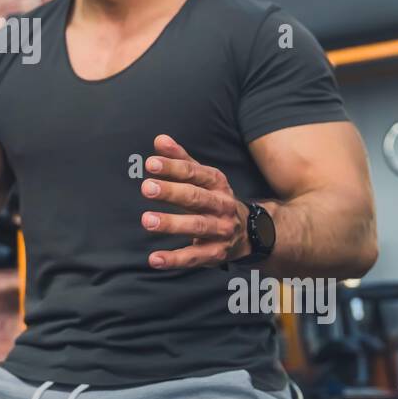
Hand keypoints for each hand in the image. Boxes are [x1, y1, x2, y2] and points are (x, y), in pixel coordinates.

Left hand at [141, 134, 249, 269]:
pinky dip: (174, 259)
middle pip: (196, 197)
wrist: (250, 233)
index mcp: (217, 184)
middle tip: (146, 188)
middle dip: (171, 192)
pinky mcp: (216, 253)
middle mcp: (222, 205)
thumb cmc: (214, 199)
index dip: (172, 167)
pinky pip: (195, 257)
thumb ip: (180, 159)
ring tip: (147, 220)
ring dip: (172, 223)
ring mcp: (221, 230)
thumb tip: (159, 139)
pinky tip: (154, 259)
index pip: (194, 173)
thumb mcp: (203, 178)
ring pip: (197, 226)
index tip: (150, 163)